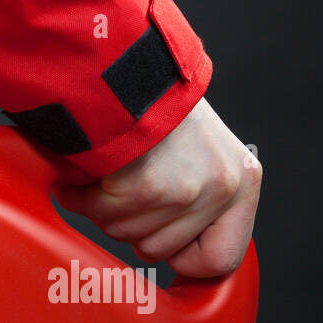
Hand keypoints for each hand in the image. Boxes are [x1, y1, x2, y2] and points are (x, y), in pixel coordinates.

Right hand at [54, 97, 261, 277]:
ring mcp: (185, 189)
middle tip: (126, 186)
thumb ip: (200, 202)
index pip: (220, 260)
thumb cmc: (157, 106)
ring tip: (106, 172)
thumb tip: (178, 257)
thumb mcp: (202, 155)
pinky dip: (80, 196)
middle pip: (160, 250)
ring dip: (104, 208)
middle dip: (132, 224)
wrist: (125, 62)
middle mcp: (222, 187)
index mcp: (243, 181)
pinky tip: (82, 173)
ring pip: (126, 234)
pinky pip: (101, 213)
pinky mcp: (146, 184)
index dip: (185, 258)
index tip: (166, 244)